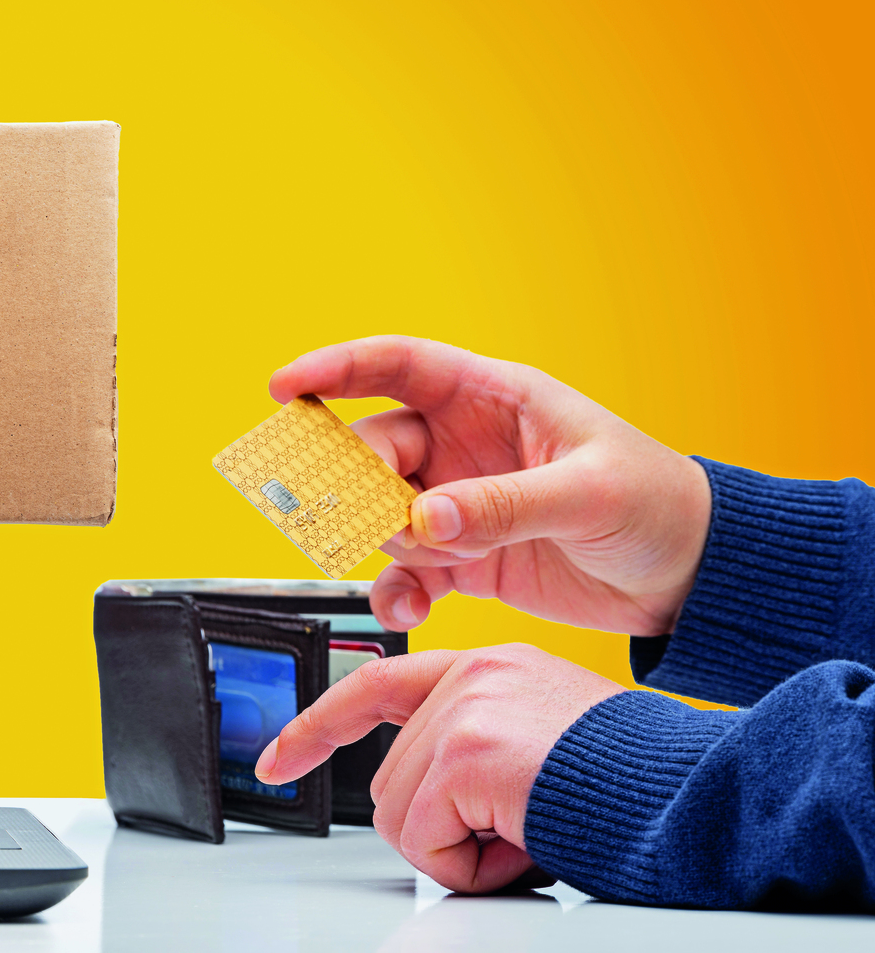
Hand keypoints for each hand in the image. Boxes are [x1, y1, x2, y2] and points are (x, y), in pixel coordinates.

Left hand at [258, 644, 624, 892]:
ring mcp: (467, 708)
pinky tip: (525, 844)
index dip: (317, 729)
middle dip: (442, 827)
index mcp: (488, 666)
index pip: (375, 685)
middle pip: (387, 779)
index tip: (275, 759)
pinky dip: (469, 869)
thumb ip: (476, 741)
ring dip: (459, 851)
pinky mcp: (467, 754)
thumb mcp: (540, 742)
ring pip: (397, 816)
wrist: (695, 799)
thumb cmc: (633, 785)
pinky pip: (422, 844)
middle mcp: (472, 673)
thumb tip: (425, 799)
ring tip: (528, 832)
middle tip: (518, 830)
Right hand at [270, 336, 711, 637]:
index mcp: (494, 400)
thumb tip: (424, 518)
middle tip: (345, 515)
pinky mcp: (461, 560)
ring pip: (379, 514)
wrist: (691, 581)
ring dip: (379, 544)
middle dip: (349, 481)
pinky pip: (403, 572)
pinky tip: (412, 610)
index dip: (336, 369)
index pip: (399, 366)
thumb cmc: (660, 508)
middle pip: (373, 448)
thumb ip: (504, 505)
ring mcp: (457, 505)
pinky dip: (396, 593)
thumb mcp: (588, 496)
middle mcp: (463, 447)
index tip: (284, 387)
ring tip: (418, 569)